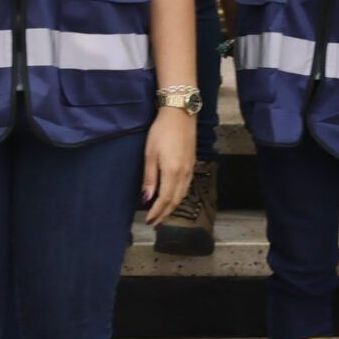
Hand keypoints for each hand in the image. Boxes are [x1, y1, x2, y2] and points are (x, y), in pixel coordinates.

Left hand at [140, 107, 194, 223]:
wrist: (180, 115)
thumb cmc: (161, 132)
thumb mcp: (150, 154)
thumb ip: (149, 178)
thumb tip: (146, 198)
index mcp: (172, 173)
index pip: (164, 200)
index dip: (157, 213)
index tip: (149, 221)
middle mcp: (184, 175)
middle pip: (175, 201)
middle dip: (165, 214)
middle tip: (155, 223)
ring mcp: (190, 170)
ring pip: (182, 195)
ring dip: (172, 207)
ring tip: (163, 214)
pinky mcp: (192, 164)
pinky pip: (186, 187)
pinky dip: (179, 197)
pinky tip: (173, 197)